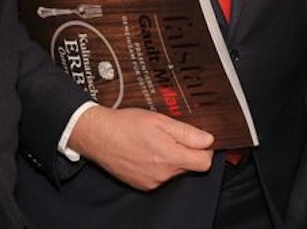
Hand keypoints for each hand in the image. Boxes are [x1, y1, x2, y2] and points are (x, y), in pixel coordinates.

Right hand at [67, 105, 214, 189]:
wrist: (97, 135)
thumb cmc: (126, 125)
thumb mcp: (161, 121)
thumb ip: (187, 133)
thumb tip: (208, 140)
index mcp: (170, 157)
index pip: (205, 162)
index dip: (206, 149)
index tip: (199, 139)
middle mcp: (163, 174)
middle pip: (190, 165)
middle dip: (186, 150)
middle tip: (170, 134)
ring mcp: (152, 181)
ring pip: (174, 170)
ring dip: (170, 157)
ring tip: (154, 141)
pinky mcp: (142, 184)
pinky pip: (160, 175)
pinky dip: (157, 164)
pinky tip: (145, 151)